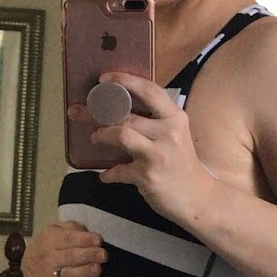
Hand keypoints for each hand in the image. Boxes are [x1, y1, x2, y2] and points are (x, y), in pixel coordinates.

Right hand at [22, 218, 106, 276]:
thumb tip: (86, 232)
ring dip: (83, 272)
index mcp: (51, 240)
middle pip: (70, 256)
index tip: (99, 240)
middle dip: (88, 255)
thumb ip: (71, 228)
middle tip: (103, 255)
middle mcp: (49, 258)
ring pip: (67, 274)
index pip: (69, 239)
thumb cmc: (50, 245)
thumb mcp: (56, 230)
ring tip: (97, 268)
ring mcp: (48, 276)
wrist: (28, 265)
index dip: (84, 239)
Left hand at [68, 71, 213, 226]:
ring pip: (121, 134)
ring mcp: (158, 154)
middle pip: (126, 114)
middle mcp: (168, 132)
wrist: (198, 198)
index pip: (149, 90)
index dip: (124, 81)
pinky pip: (118, 171)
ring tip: (95, 138)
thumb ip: (154, 121)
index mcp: (175, 117)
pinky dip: (108, 173)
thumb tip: (118, 107)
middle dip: (96, 111)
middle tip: (77, 111)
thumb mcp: (175, 135)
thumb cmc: (181, 164)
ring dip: (101, 135)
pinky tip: (105, 175)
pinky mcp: (148, 176)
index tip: (104, 79)